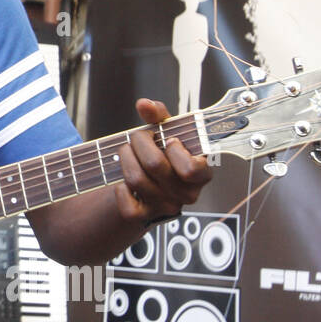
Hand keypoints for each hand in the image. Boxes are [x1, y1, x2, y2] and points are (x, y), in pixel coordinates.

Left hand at [115, 99, 212, 224]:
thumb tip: (145, 104)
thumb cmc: (163, 153)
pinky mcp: (146, 217)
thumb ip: (159, 115)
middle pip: (155, 165)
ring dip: (125, 159)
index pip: (193, 169)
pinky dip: (120, 190)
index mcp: (200, 174)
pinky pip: (127, 205)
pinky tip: (124, 181)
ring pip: (136, 179)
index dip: (176, 151)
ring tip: (126, 152)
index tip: (170, 140)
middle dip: (139, 142)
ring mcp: (166, 207)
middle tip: (137, 137)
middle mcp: (186, 194)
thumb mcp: (166, 132)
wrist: (149, 181)